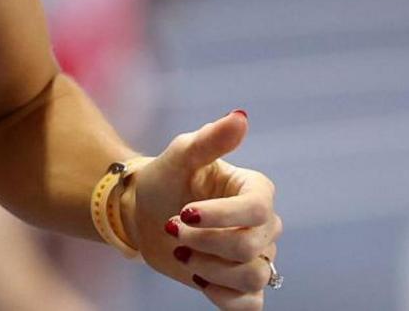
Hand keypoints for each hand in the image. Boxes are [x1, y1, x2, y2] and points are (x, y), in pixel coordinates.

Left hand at [126, 110, 281, 308]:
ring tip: (182, 254)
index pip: (257, 209)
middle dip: (205, 242)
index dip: (221, 216)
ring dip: (210, 270)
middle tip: (172, 230)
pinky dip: (225, 298)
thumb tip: (240, 117)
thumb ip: (211, 140)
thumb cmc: (165, 178)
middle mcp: (264, 225)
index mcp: (256, 190)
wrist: (144, 212)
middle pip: (251, 247)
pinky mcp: (241, 285)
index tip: (184, 213)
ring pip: (253, 277)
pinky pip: (251, 304)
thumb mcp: (181, 155)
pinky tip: (199, 280)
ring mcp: (255, 256)